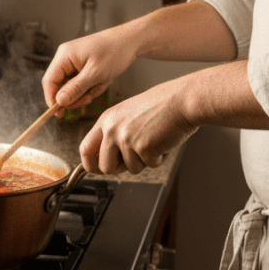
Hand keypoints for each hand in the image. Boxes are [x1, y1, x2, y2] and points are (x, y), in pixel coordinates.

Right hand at [42, 26, 138, 112]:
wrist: (131, 41)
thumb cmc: (114, 52)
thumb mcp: (95, 74)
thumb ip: (75, 88)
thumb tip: (59, 101)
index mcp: (64, 56)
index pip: (49, 81)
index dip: (51, 98)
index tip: (59, 113)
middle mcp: (66, 58)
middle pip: (60, 86)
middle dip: (75, 95)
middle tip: (89, 98)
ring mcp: (74, 63)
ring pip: (72, 87)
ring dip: (87, 91)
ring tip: (102, 83)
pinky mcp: (82, 67)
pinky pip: (81, 84)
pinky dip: (92, 87)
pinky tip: (103, 80)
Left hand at [80, 78, 197, 173]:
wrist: (182, 100)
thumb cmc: (161, 106)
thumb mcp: (127, 114)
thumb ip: (114, 133)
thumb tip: (105, 158)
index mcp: (107, 120)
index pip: (85, 149)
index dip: (91, 164)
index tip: (97, 169)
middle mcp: (112, 129)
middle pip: (105, 167)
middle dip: (120, 169)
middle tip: (135, 158)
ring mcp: (126, 139)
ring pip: (130, 169)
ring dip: (145, 161)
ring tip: (154, 140)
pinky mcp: (143, 147)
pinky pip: (150, 165)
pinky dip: (160, 158)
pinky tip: (164, 140)